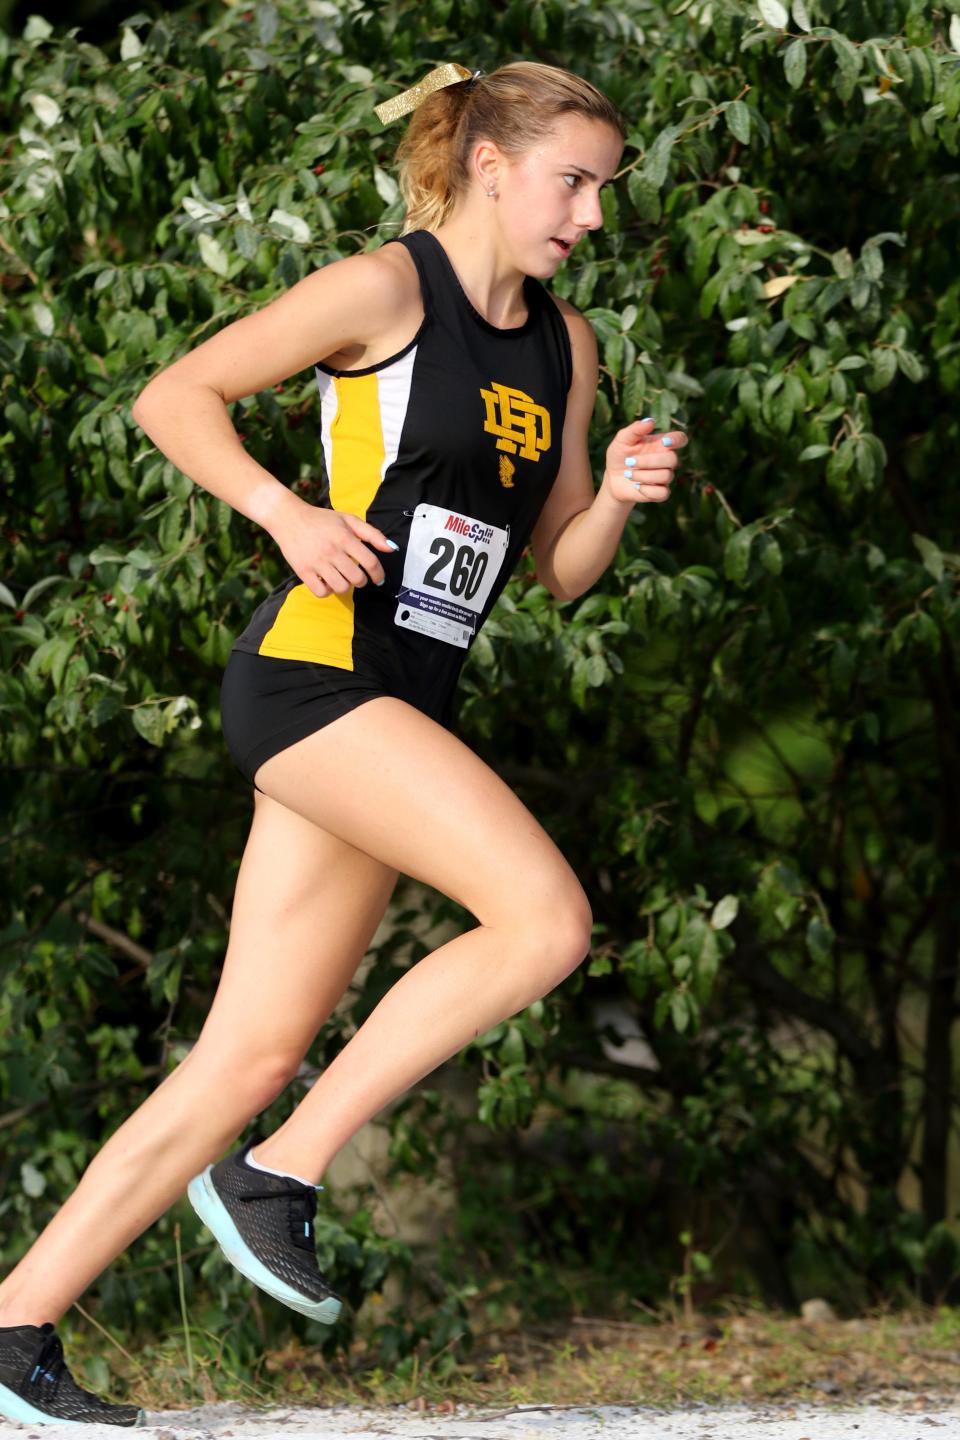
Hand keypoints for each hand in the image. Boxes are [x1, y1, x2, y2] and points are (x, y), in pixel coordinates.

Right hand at [268, 496, 396, 598]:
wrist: (288, 517)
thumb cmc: (321, 519)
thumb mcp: (348, 520)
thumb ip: (372, 534)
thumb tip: (392, 549)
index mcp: (345, 537)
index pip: (370, 562)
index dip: (378, 574)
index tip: (378, 578)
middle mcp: (332, 550)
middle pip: (357, 578)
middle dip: (362, 581)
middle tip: (357, 575)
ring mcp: (317, 562)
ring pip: (341, 587)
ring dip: (345, 586)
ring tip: (342, 578)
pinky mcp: (303, 571)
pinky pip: (321, 592)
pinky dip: (327, 590)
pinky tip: (327, 581)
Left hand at [601, 416, 687, 505]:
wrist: (613, 479)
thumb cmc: (620, 456)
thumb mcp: (622, 440)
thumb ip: (635, 429)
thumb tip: (650, 421)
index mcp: (661, 444)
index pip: (680, 439)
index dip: (678, 440)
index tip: (665, 442)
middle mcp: (666, 460)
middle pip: (673, 459)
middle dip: (649, 461)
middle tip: (629, 462)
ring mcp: (665, 476)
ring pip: (666, 476)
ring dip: (643, 475)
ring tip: (628, 474)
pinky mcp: (660, 492)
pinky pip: (663, 493)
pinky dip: (647, 490)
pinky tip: (636, 486)